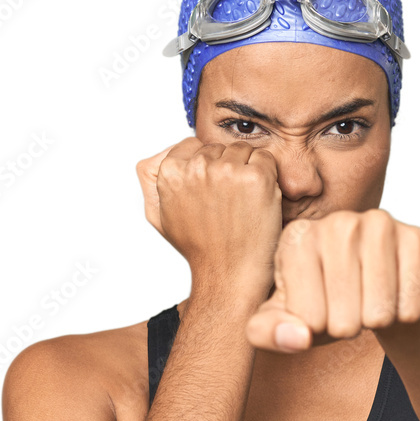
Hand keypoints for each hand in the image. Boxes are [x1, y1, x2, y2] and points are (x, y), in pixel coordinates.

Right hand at [136, 138, 282, 294]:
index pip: (194, 146)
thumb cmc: (200, 249)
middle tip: (228, 204)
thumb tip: (159, 156)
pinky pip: (266, 159)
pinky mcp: (255, 177)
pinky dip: (268, 177)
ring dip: (248, 171)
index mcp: (170, 172)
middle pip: (220, 148)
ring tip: (243, 204)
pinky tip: (258, 201)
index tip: (212, 192)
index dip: (208, 168)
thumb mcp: (160, 216)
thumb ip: (151, 180)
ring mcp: (227, 170)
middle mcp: (196, 167)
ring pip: (243, 150)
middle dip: (227, 169)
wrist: (229, 274)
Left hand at [245, 209, 419, 351]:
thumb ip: (268, 332)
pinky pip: (410, 307)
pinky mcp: (416, 238)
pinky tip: (396, 297)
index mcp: (296, 238)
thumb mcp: (282, 321)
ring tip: (369, 303)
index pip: (306, 317)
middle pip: (343, 319)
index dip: (315, 328)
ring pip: (379, 314)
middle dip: (347, 329)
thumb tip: (298, 337)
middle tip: (347, 308)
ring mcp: (380, 224)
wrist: (377, 290)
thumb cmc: (323, 304)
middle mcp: (336, 222)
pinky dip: (405, 316)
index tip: (317, 307)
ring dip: (375, 323)